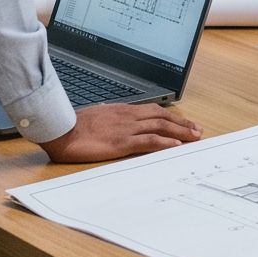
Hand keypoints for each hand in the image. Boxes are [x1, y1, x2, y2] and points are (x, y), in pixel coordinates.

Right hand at [41, 102, 203, 162]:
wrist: (59, 129)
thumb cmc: (73, 126)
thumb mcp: (97, 118)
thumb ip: (111, 120)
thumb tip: (118, 125)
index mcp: (122, 111)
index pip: (154, 111)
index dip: (172, 117)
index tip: (184, 123)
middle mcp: (128, 116)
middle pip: (162, 117)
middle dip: (183, 123)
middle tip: (198, 130)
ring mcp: (125, 128)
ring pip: (160, 126)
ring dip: (181, 132)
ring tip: (195, 137)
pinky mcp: (121, 142)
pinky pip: (148, 140)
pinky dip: (165, 142)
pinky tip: (176, 145)